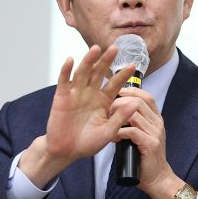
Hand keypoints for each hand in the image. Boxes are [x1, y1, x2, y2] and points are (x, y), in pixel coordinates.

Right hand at [20, 45, 135, 187]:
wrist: (66, 151)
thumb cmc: (87, 143)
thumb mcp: (108, 132)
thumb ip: (120, 117)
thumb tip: (135, 103)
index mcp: (103, 101)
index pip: (115, 84)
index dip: (123, 75)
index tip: (133, 66)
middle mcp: (91, 94)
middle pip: (99, 73)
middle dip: (106, 61)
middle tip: (115, 48)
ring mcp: (76, 93)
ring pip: (83, 73)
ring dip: (88, 60)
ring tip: (95, 49)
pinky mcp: (62, 97)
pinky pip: (64, 81)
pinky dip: (66, 70)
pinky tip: (71, 60)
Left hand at [113, 88, 185, 198]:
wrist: (157, 178)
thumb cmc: (144, 158)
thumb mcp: (142, 135)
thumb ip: (134, 123)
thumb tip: (116, 112)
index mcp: (156, 119)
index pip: (146, 96)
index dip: (131, 91)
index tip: (116, 94)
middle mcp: (158, 123)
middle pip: (139, 102)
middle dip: (120, 102)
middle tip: (107, 110)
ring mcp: (155, 133)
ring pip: (135, 114)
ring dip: (117, 116)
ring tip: (108, 123)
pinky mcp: (150, 144)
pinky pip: (133, 131)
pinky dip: (120, 132)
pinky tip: (113, 137)